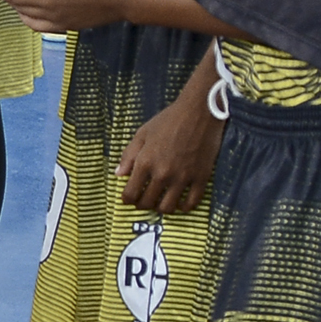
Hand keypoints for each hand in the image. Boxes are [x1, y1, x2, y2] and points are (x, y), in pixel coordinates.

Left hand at [118, 87, 222, 216]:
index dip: (127, 200)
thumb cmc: (168, 120)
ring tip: (161, 203)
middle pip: (148, 203)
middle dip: (142, 205)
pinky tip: (181, 204)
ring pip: (169, 207)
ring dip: (162, 209)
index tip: (128, 199)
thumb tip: (118, 174)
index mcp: (145, 163)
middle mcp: (162, 174)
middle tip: (144, 202)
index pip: (131, 194)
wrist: (199, 112)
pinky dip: (185, 207)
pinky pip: (192, 202)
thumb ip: (128, 155)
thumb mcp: (142, 134)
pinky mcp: (201, 177)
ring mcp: (183, 177)